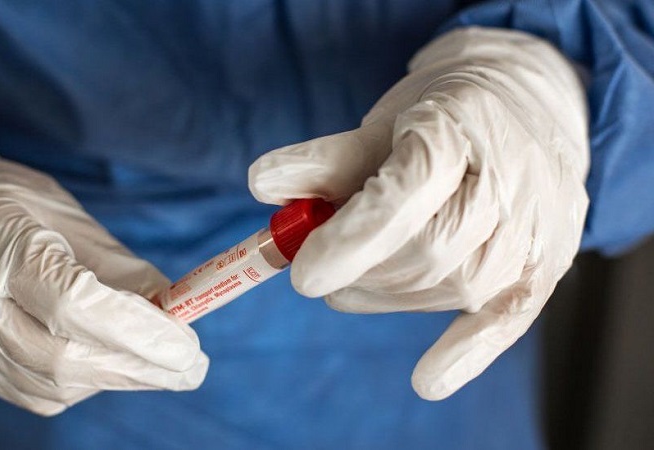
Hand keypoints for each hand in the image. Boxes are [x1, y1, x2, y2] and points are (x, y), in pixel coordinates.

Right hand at [0, 108, 207, 414]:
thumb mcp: (69, 215)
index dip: (137, 332)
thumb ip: (121, 268)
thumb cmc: (6, 203)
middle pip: (63, 359)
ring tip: (158, 362)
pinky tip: (110, 362)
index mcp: (0, 245)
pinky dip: (86, 382)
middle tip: (191, 367)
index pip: (73, 304)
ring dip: (118, 377)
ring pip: (52, 385)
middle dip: (139, 368)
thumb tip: (175, 314)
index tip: (189, 346)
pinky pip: (35, 392)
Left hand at [249, 27, 588, 399]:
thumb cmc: (444, 114)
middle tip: (321, 267)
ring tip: (359, 273)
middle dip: (361, 271)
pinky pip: (506, 320)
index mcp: (457, 131)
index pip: (404, 196)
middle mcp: (506, 184)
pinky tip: (427, 379)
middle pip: (427, 252)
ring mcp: (533, 231)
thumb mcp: (384, 122)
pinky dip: (464, 353)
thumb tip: (261, 186)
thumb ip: (325, 160)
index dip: (349, 239)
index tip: (300, 271)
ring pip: (452, 287)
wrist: (531, 105)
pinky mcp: (543, 269)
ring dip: (387, 294)